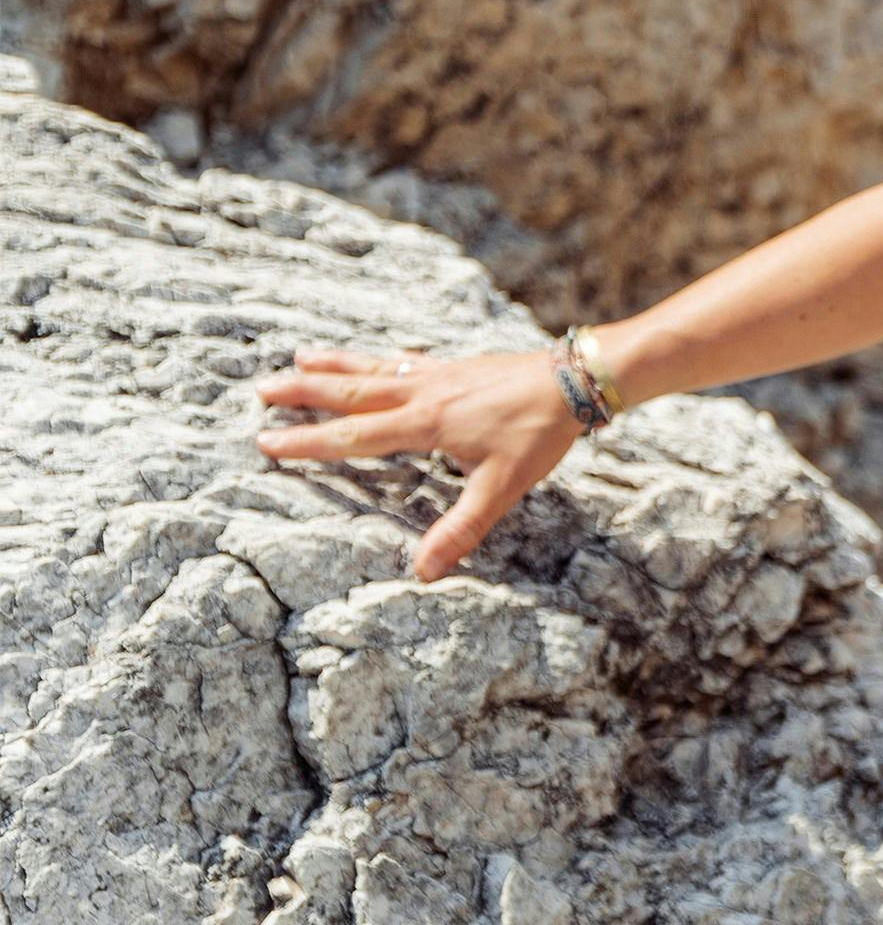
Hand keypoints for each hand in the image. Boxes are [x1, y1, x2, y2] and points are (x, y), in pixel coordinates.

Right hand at [252, 346, 582, 580]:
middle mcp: (424, 392)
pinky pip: (405, 358)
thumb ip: (462, 529)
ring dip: (334, 364)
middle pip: (351, 390)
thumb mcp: (503, 487)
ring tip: (297, 357)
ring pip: (374, 367)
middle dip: (304, 393)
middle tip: (260, 390)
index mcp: (426, 423)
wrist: (575, 378)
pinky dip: (378, 356)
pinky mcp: (458, 364)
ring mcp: (440, 373)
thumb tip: (424, 573)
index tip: (265, 443)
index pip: (353, 436)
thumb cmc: (540, 432)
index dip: (307, 442)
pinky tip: (373, 357)